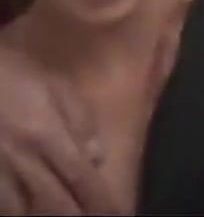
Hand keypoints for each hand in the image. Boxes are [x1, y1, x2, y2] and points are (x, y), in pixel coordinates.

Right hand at [0, 47, 118, 214]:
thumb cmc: (12, 74)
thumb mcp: (55, 87)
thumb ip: (80, 121)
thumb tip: (98, 158)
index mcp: (48, 137)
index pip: (82, 180)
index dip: (101, 203)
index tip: (118, 216)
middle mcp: (23, 160)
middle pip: (55, 204)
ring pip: (24, 211)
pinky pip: (1, 203)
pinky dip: (15, 213)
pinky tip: (27, 214)